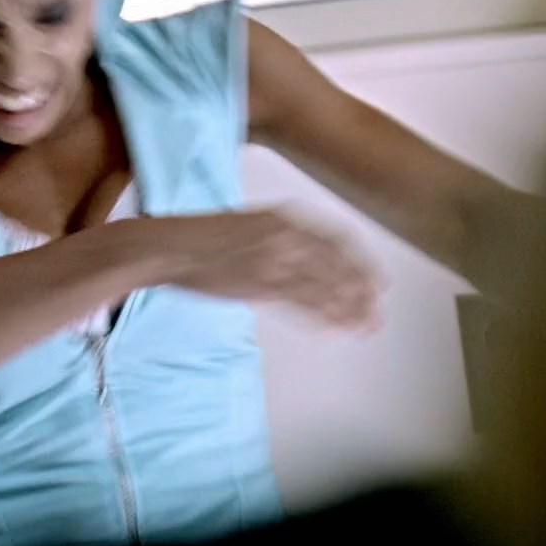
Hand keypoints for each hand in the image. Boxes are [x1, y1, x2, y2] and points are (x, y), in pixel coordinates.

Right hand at [128, 210, 382, 328]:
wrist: (167, 245)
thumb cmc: (201, 236)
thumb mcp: (249, 224)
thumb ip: (280, 237)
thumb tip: (304, 259)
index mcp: (284, 216)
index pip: (338, 241)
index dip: (362, 264)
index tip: (378, 281)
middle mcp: (286, 236)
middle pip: (339, 266)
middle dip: (362, 292)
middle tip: (377, 312)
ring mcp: (274, 261)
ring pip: (325, 288)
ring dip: (349, 309)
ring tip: (366, 327)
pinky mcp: (259, 285)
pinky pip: (301, 304)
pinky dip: (322, 317)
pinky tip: (334, 329)